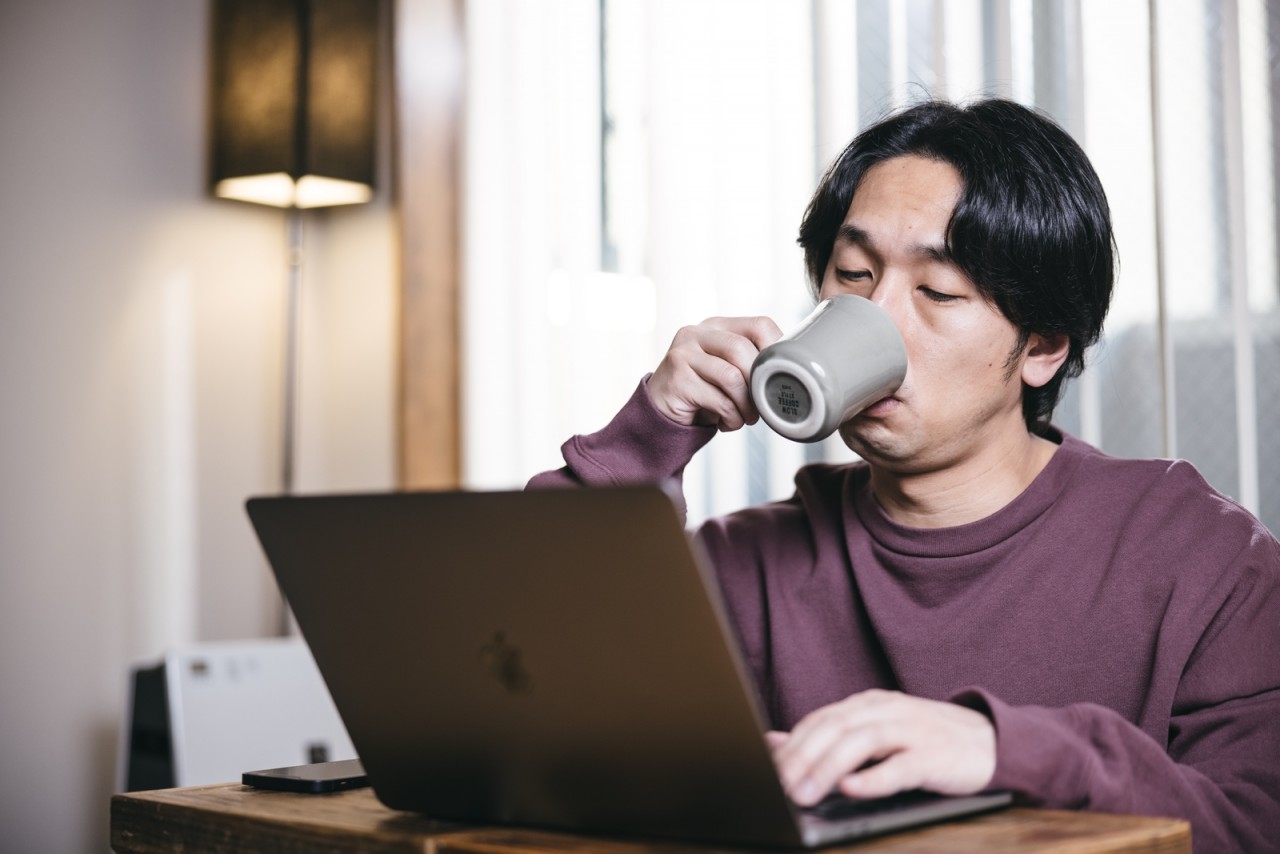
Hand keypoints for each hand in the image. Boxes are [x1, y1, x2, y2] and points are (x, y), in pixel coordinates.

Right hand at [647, 316, 781, 430]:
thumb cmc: (702, 393)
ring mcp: (683, 354)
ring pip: (731, 376)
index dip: (777, 350)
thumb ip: (750, 362)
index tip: (780, 376)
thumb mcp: (727, 370)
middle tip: (762, 407)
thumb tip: (790, 372)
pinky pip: (718, 399)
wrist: (660, 412)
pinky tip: (727, 422)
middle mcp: (696, 334)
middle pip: (743, 350)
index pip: (759, 325)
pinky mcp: (676, 379)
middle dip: (758, 384)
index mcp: (716, 326)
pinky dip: (731, 417)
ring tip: (745, 418)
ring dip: (746, 405)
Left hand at [768, 689, 995, 804]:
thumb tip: (776, 741)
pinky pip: (901, 766)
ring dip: (829, 768)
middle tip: (778, 785)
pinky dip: (874, 777)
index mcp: (868, 705)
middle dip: (802, 757)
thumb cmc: (926, 740)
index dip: (791, 745)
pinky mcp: (935, 755)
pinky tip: (852, 789)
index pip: (820, 720)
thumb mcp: (876, 733)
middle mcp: (886, 711)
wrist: (992, 741)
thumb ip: (830, 737)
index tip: (766, 769)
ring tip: (805, 792)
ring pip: (862, 742)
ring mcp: (912, 730)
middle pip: (835, 728)